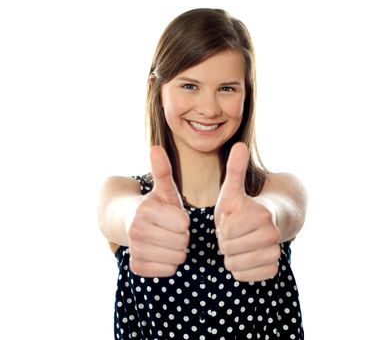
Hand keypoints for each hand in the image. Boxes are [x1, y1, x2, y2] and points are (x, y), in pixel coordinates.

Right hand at [128, 146, 189, 276]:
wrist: (130, 224)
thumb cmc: (156, 206)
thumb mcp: (163, 190)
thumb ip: (163, 171)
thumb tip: (155, 147)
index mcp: (146, 210)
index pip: (185, 225)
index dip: (184, 221)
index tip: (174, 217)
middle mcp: (136, 230)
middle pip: (182, 243)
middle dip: (182, 237)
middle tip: (171, 229)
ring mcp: (134, 250)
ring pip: (177, 259)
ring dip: (177, 251)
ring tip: (166, 240)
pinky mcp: (136, 267)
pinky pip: (167, 271)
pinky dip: (168, 264)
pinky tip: (160, 252)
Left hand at [214, 142, 280, 281]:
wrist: (269, 223)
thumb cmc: (243, 206)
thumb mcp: (233, 190)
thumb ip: (234, 170)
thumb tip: (239, 144)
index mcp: (259, 213)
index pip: (224, 233)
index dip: (221, 227)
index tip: (230, 220)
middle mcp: (272, 234)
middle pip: (228, 251)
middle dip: (225, 242)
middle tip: (233, 232)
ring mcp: (275, 252)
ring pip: (235, 266)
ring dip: (231, 256)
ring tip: (238, 242)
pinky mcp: (274, 268)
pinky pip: (246, 276)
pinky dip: (240, 268)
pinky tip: (245, 255)